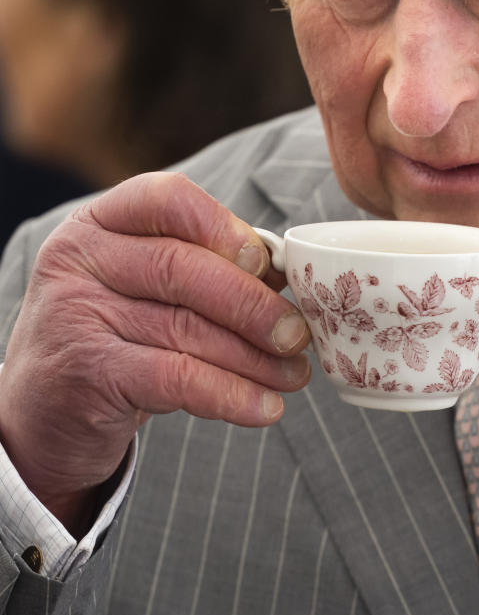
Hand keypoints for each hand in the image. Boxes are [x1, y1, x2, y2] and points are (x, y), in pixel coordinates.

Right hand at [0, 172, 311, 533]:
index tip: (267, 264)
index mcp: (98, 224)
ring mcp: (76, 313)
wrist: (43, 415)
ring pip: (187, 329)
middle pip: (183, 268)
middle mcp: (78, 259)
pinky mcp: (87, 371)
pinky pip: (177, 378)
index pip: (166, 199)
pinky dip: (231, 395)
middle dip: (254, 305)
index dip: (224, 227)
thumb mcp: (144, 294)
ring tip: (293, 377)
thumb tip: (290, 278)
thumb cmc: (115, 342)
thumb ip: (203, 273)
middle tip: (299, 335)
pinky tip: (265, 409)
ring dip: (255, 359)